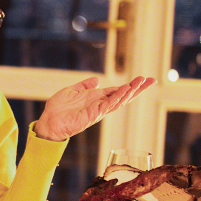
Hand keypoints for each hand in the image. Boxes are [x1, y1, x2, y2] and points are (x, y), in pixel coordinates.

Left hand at [34, 75, 154, 141]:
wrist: (49, 121)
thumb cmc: (59, 109)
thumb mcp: (73, 91)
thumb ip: (85, 85)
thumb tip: (96, 80)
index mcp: (96, 98)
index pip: (117, 91)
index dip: (130, 86)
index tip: (143, 79)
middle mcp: (100, 105)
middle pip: (123, 96)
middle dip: (138, 89)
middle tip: (151, 80)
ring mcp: (98, 110)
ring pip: (119, 100)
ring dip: (131, 91)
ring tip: (141, 82)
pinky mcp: (93, 114)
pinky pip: (108, 104)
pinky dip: (118, 97)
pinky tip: (126, 89)